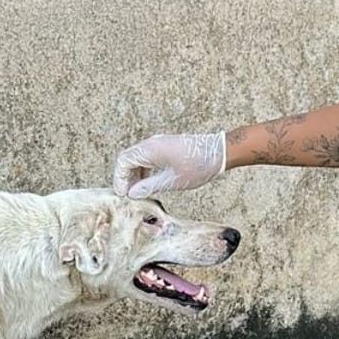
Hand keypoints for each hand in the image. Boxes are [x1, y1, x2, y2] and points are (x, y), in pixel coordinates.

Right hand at [111, 132, 225, 198]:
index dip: (119, 179)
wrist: (219, 152)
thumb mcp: (172, 181)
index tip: (122, 195)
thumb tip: (133, 193)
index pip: (123, 162)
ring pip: (137, 158)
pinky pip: (147, 158)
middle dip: (124, 177)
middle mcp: (151, 144)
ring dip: (134, 174)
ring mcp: (158, 144)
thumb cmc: (198, 166)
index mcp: (150, 149)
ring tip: (136, 192)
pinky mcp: (165, 147)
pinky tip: (147, 184)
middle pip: (127, 159)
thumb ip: (149, 187)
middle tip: (127, 195)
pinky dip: (143, 170)